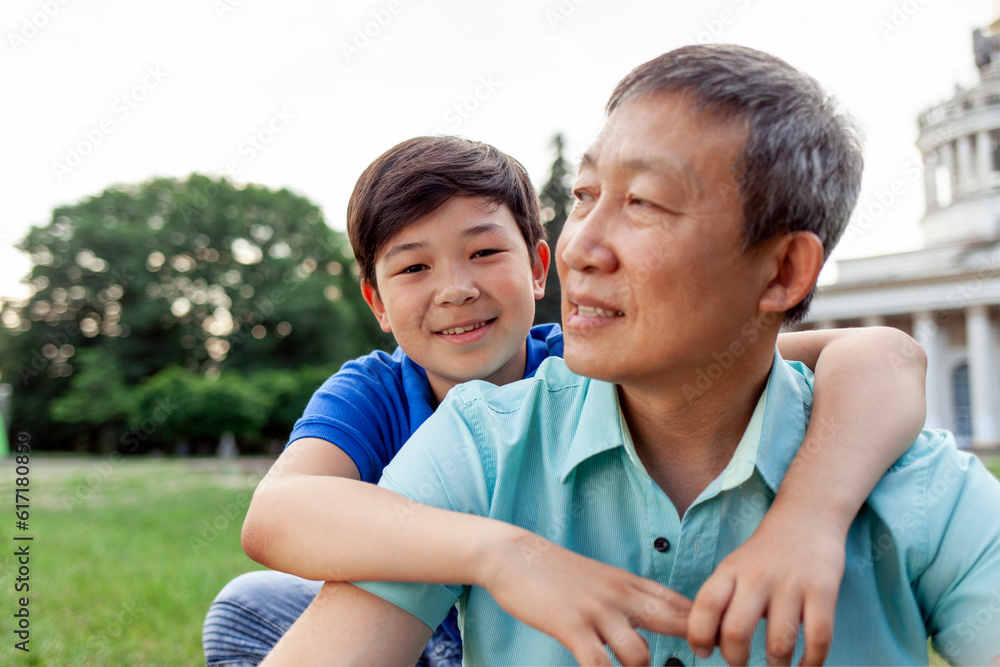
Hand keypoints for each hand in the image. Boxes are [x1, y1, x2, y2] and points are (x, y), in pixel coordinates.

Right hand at [480, 529, 690, 666]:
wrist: (514, 555)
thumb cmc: (556, 573)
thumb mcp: (602, 579)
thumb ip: (630, 600)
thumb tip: (653, 632)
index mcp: (630, 584)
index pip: (680, 604)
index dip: (703, 626)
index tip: (712, 647)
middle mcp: (621, 596)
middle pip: (675, 622)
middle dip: (693, 646)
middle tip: (699, 659)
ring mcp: (596, 611)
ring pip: (638, 654)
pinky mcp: (571, 626)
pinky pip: (598, 665)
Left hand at [687, 509, 845, 665]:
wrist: (807, 517)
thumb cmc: (765, 553)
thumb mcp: (735, 566)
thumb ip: (723, 599)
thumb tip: (709, 643)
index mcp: (730, 570)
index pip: (706, 604)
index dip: (699, 634)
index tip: (702, 651)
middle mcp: (757, 576)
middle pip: (737, 631)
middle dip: (735, 661)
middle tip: (740, 666)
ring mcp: (791, 584)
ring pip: (779, 643)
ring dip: (775, 666)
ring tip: (775, 666)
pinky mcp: (823, 590)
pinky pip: (818, 639)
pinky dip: (811, 663)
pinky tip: (804, 666)